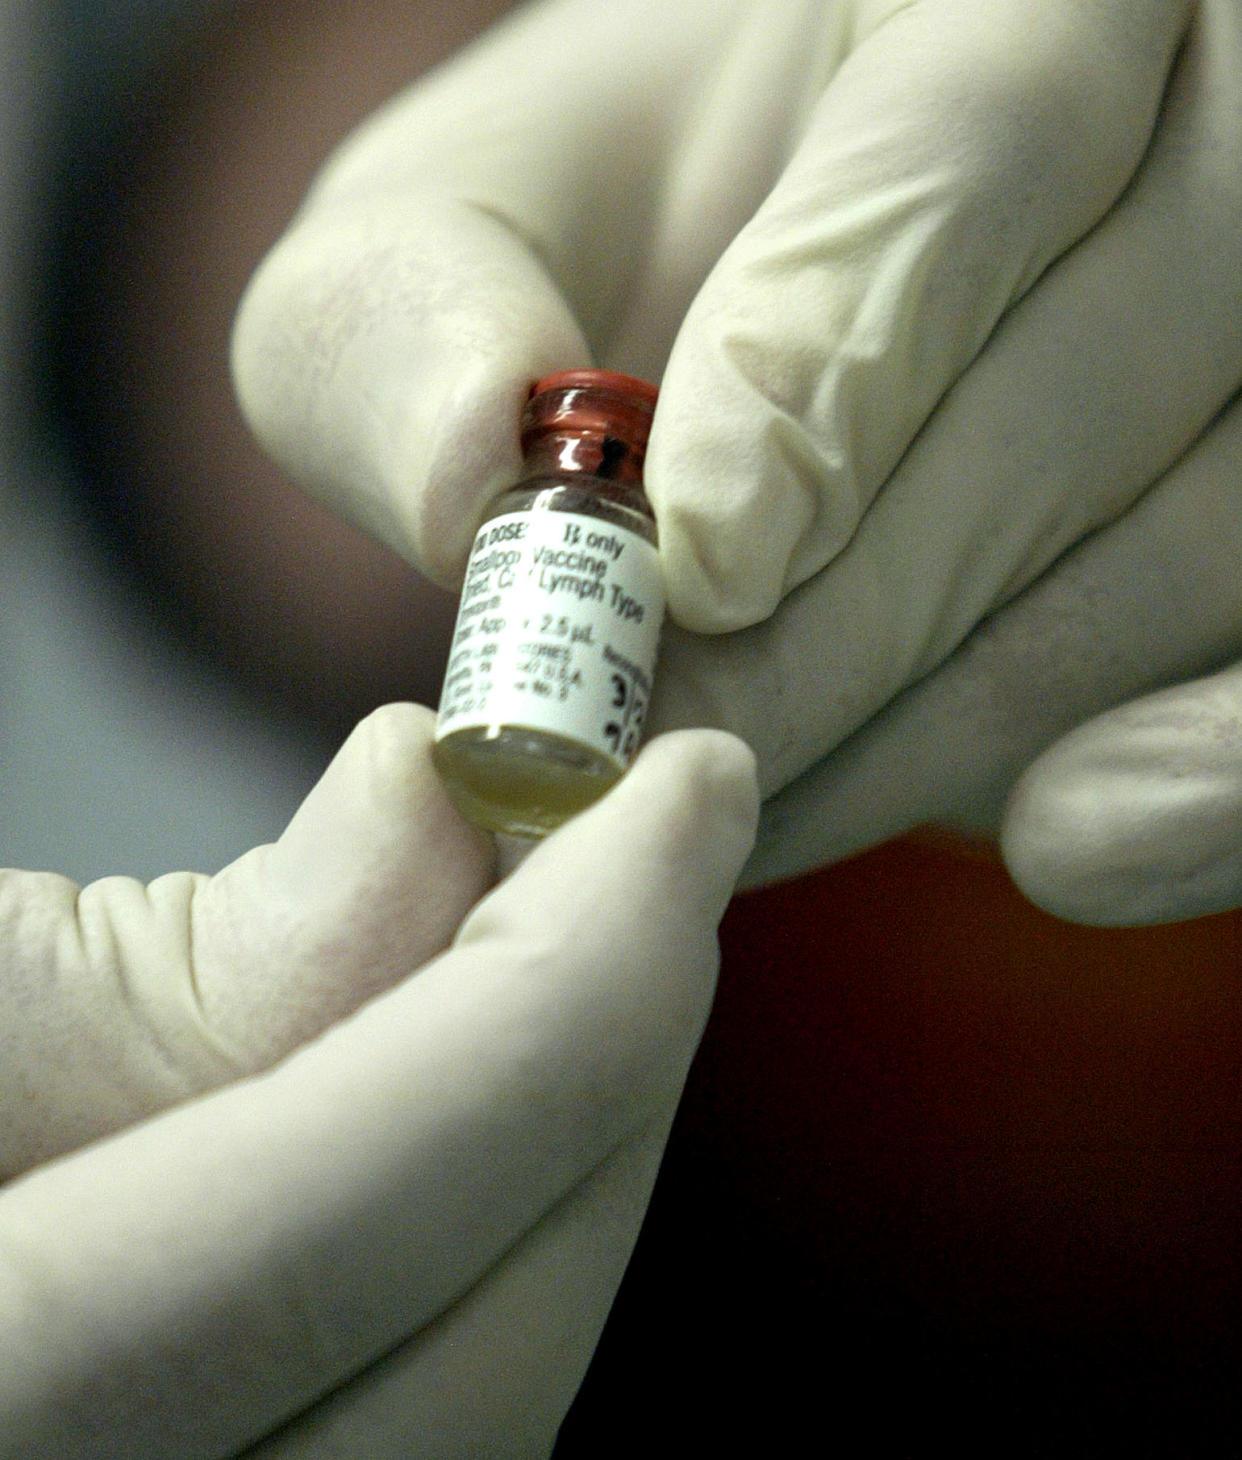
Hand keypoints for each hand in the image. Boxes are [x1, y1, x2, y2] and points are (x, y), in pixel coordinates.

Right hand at [0, 709, 756, 1456]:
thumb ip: (192, 972)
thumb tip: (435, 807)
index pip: (360, 1216)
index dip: (578, 979)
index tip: (687, 788)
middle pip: (475, 1368)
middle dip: (612, 1076)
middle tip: (663, 850)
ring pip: (479, 1424)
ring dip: (574, 1164)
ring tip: (580, 951)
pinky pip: (420, 1424)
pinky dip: (493, 1252)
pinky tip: (483, 1099)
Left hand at [232, 0, 1241, 911]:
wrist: (822, 203)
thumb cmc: (658, 185)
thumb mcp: (487, 188)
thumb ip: (412, 300)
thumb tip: (475, 480)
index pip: (989, 118)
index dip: (844, 351)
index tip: (700, 557)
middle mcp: (1231, 81)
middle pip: (1104, 363)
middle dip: (867, 602)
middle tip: (679, 742)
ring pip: (1203, 536)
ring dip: (971, 708)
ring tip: (760, 792)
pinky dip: (1197, 776)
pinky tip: (1049, 837)